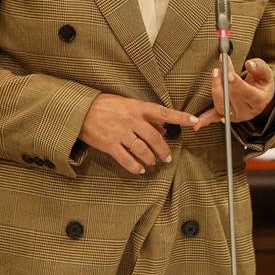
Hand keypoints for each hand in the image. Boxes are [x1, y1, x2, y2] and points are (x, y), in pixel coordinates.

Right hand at [78, 94, 198, 174]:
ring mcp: (120, 133)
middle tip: (167, 157)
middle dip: (164, 150)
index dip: (180, 117)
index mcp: (136, 107)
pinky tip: (140, 169)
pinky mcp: (110, 145)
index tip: (194, 120)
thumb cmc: (104, 105)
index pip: (163, 112)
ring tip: (153, 163)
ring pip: (143, 150)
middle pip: (155, 138)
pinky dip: (135, 167)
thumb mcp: (126, 104)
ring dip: (151, 159)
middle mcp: (131, 120)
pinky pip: (127, 160)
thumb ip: (144, 116)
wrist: (79, 110)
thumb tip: (162, 128)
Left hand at [193, 58, 274, 130]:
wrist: (261, 97)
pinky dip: (206, 119)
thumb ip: (259, 67)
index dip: (238, 84)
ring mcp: (235, 115)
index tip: (230, 74)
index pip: (248, 93)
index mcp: (258, 101)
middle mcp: (246, 111)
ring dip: (215, 90)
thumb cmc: (262, 84)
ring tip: (215, 74)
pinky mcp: (226, 115)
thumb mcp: (266, 74)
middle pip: (232, 98)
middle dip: (223, 83)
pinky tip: (198, 123)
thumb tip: (249, 64)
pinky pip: (215, 117)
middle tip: (218, 70)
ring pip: (222, 105)